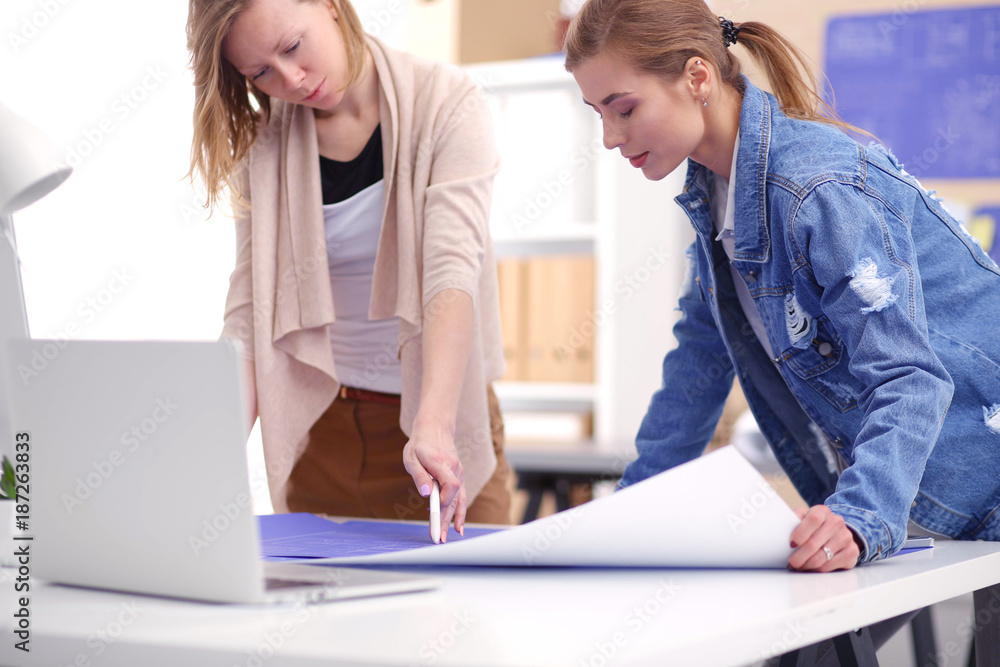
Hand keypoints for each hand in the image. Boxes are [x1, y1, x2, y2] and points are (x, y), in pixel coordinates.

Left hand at [402, 416, 466, 542]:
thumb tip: (426, 494)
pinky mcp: (458, 476)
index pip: (450, 485)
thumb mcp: (412, 458)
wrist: (435, 429)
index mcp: (441, 464)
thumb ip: (419, 476)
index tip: (433, 513)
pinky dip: (459, 511)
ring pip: (458, 499)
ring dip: (454, 519)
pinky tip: (457, 525)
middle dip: (445, 520)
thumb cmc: (420, 444)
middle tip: (438, 538)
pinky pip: (460, 496)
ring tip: (450, 536)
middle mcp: (454, 469)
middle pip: (453, 498)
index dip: (444, 500)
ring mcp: (459, 473)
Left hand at [788, 505, 859, 571]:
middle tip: (791, 563)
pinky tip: (811, 568)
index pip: (813, 520)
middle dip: (799, 557)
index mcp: (822, 511)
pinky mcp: (852, 552)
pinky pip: (830, 565)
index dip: (800, 533)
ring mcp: (845, 537)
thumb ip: (794, 520)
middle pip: (814, 543)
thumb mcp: (804, 518)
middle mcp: (836, 522)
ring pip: (821, 557)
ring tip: (799, 567)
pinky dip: (817, 570)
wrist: (838, 533)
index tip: (791, 544)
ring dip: (806, 565)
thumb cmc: (815, 527)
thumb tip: (779, 526)